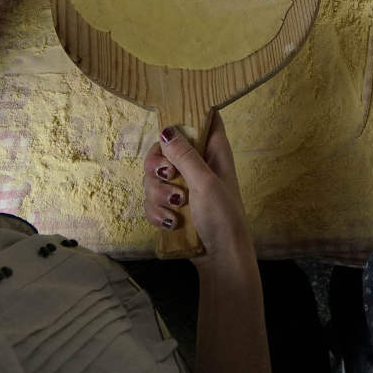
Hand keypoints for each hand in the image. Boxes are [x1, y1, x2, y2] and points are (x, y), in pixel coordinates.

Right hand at [143, 114, 253, 269]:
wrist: (219, 258)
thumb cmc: (222, 217)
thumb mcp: (205, 183)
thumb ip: (185, 156)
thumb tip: (166, 130)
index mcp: (213, 151)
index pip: (203, 118)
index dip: (186, 115)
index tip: (169, 127)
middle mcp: (196, 164)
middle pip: (164, 148)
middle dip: (158, 166)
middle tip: (167, 176)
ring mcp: (182, 185)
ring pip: (153, 176)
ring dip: (158, 194)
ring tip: (175, 209)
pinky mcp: (170, 206)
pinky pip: (150, 200)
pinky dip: (156, 212)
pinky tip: (170, 222)